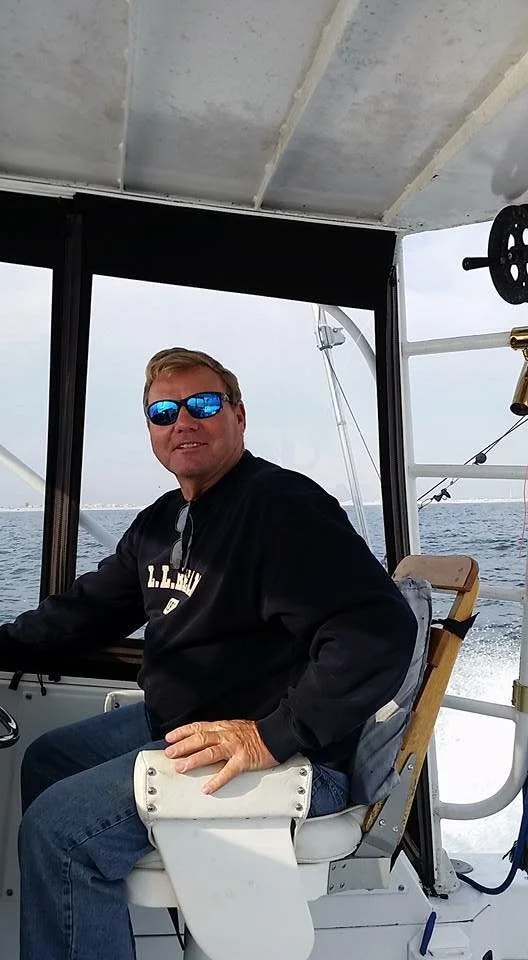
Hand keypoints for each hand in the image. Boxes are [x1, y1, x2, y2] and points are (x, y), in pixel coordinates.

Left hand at [164, 718, 278, 793]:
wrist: (276, 734)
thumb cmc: (255, 733)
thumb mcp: (233, 728)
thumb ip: (218, 733)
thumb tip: (201, 740)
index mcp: (222, 727)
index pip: (198, 727)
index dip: (182, 732)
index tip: (169, 738)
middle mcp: (225, 735)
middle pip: (200, 739)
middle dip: (182, 746)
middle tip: (169, 754)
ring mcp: (234, 748)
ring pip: (210, 752)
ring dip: (194, 760)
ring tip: (181, 768)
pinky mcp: (243, 760)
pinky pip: (228, 771)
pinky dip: (217, 781)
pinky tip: (207, 788)